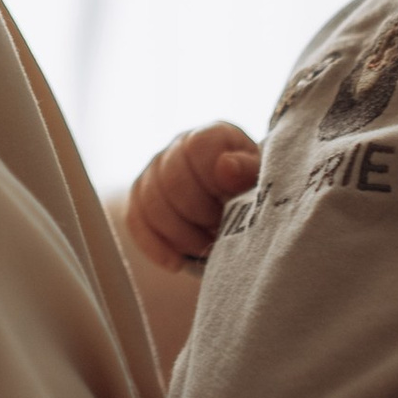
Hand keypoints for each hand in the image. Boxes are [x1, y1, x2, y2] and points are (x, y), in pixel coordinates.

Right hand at [124, 121, 259, 271]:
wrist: (239, 205)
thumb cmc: (254, 191)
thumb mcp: (262, 180)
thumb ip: (248, 170)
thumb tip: (225, 167)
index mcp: (212, 136)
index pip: (197, 148)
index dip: (213, 183)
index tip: (232, 204)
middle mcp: (178, 146)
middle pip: (172, 181)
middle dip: (199, 215)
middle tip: (222, 230)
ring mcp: (155, 171)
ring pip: (151, 203)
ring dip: (181, 235)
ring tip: (207, 247)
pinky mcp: (140, 197)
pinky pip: (135, 220)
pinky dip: (156, 246)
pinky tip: (177, 262)